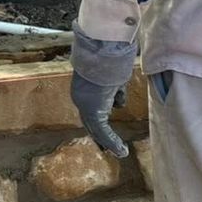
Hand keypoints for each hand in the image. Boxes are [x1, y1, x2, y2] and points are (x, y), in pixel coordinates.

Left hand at [71, 27, 134, 158]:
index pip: (90, 109)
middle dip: (100, 136)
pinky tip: (121, 151)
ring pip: (96, 129)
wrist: (104, 49)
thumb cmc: (110, 56)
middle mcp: (80, 97)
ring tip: (119, 152)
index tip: (104, 132)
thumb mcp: (114, 77)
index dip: (97, 123)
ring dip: (107, 142)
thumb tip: (119, 104)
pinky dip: (112, 142)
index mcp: (83, 88)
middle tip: (107, 148)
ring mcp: (84, 104)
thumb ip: (114, 92)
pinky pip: (102, 131)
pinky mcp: (92, 110)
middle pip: (90, 123)